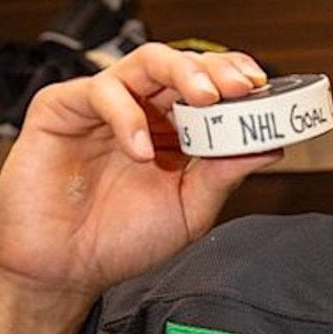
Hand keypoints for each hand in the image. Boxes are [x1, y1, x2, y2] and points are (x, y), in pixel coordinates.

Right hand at [0, 43, 279, 333]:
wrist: (63, 271)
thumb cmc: (120, 239)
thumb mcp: (188, 209)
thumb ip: (224, 174)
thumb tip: (271, 145)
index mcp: (173, 126)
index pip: (208, 83)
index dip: (233, 76)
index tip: (261, 85)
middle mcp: (141, 108)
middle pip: (182, 64)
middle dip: (215, 69)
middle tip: (238, 86)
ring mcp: (101, 105)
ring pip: (144, 62)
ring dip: (181, 73)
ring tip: (206, 99)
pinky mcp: (60, 109)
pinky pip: (99, 92)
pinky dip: (127, 114)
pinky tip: (142, 149)